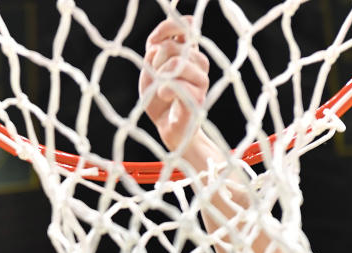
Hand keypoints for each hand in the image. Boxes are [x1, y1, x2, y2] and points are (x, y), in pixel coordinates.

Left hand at [139, 17, 210, 151]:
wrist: (168, 128)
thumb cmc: (158, 99)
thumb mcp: (150, 71)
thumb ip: (154, 54)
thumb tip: (158, 45)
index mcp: (188, 53)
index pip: (185, 25)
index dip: (168, 27)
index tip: (153, 41)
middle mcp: (199, 63)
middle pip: (173, 47)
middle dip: (156, 62)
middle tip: (156, 79)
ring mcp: (201, 80)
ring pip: (178, 63)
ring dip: (161, 76)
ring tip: (159, 90)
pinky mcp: (198, 98)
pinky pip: (181, 84)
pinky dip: (167, 89)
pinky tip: (163, 94)